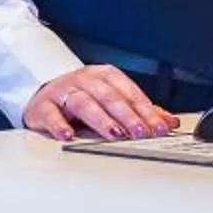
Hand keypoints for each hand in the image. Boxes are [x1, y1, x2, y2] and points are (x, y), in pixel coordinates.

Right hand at [23, 65, 178, 141]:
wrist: (46, 93)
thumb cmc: (85, 97)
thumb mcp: (113, 100)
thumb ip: (140, 111)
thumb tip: (169, 121)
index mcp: (107, 76)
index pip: (131, 94)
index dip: (147, 112)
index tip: (159, 127)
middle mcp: (87, 80)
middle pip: (110, 98)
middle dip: (128, 116)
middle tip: (140, 133)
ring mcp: (64, 91)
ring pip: (84, 103)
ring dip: (101, 119)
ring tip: (113, 134)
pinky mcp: (43, 105)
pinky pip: (51, 114)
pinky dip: (59, 125)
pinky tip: (68, 135)